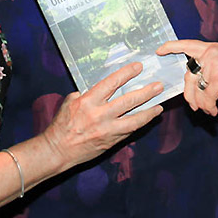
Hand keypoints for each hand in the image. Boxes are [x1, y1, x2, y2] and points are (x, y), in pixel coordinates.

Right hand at [42, 63, 162, 169]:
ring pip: (134, 120)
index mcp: (87, 102)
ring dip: (149, 112)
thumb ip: (86, 94)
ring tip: (159, 106)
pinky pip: (129, 131)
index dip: (127, 73)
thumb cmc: (62, 125)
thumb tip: (100, 87)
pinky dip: (140, 124)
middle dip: (146, 92)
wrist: (58, 150)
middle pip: (128, 101)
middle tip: (158, 85)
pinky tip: (148, 119)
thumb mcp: (70, 103)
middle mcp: (99, 115)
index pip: (111, 83)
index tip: (139, 67)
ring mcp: (107, 130)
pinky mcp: (111, 141)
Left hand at [157, 40, 217, 115]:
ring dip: (200, 104)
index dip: (172, 47)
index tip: (160, 50)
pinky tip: (214, 111)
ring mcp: (213, 66)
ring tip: (207, 110)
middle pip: (188, 76)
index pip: (187, 44)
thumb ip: (211, 64)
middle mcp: (210, 55)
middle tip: (193, 106)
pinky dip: (209, 107)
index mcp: (211, 48)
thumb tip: (197, 81)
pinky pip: (206, 98)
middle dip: (188, 94)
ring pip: (196, 90)